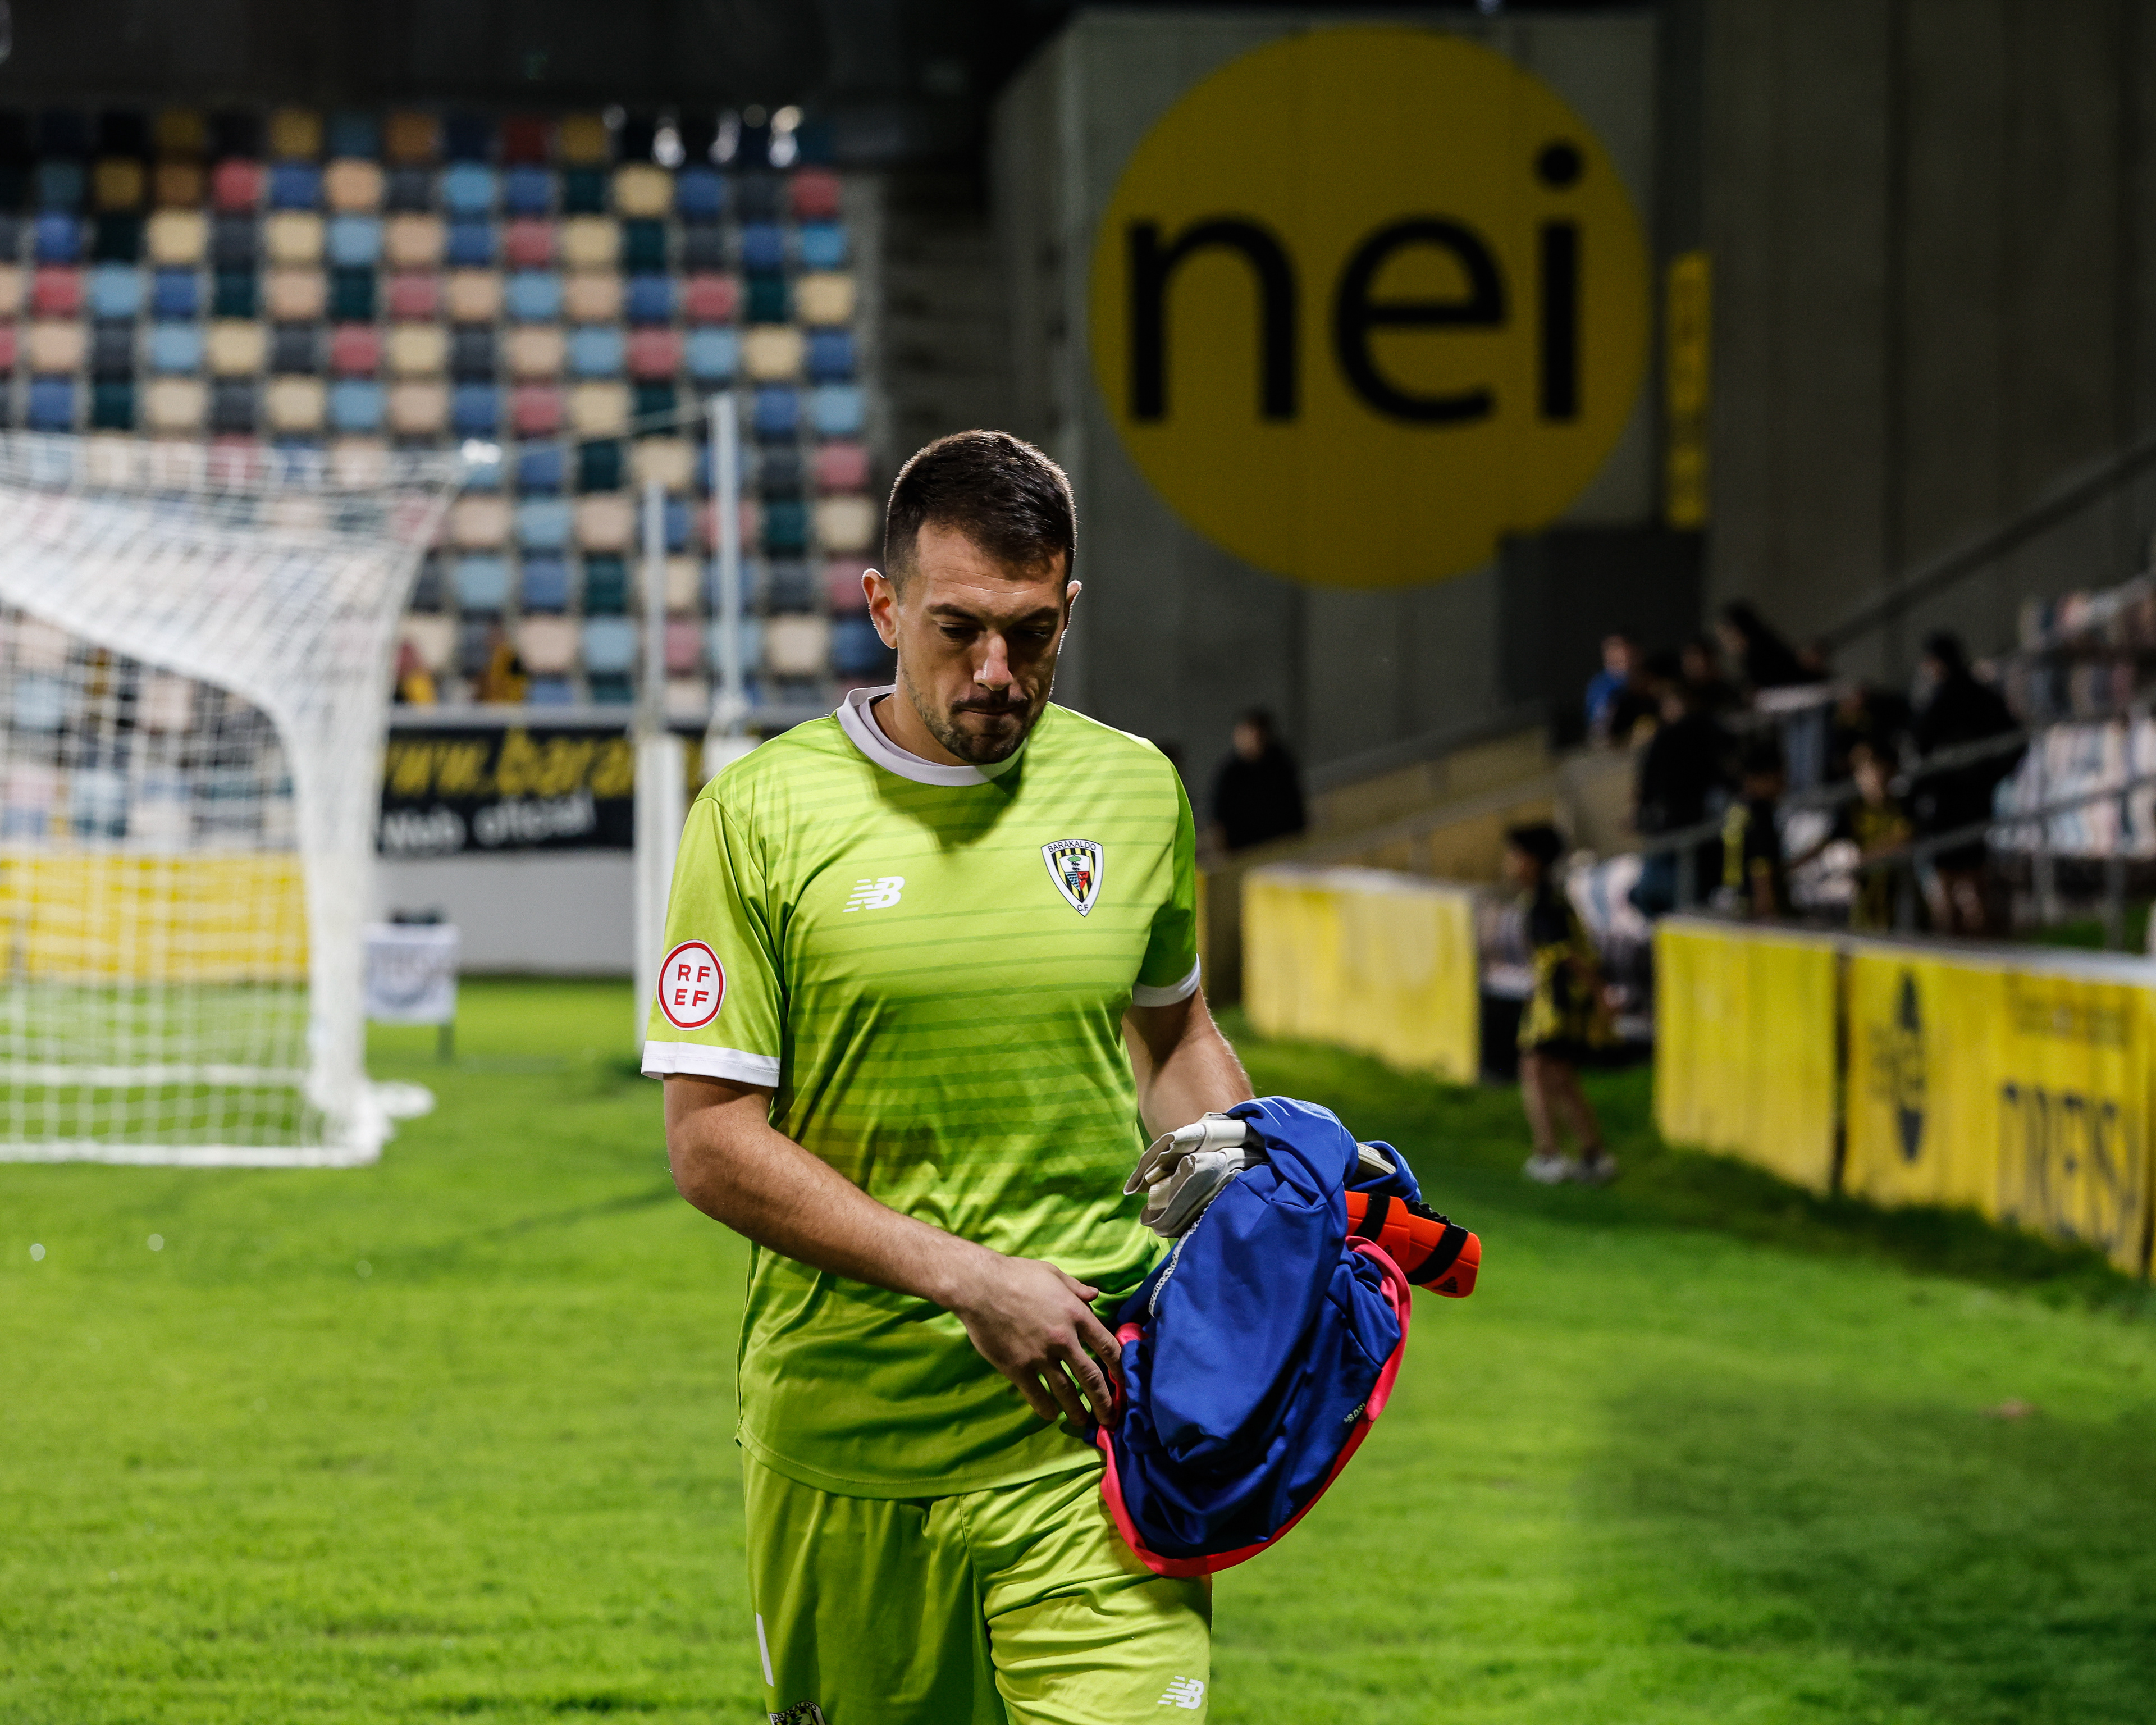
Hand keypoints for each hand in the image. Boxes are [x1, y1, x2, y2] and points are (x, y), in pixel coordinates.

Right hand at [943, 1248, 1124, 1427]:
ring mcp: (1041, 1356)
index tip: (1123, 1380)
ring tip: (1083, 1421)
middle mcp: (1064, 1339)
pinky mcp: (1018, 1368)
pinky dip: (1046, 1408)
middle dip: (1104, 1400)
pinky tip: (1051, 1414)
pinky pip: (1037, 1395)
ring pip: (1066, 1391)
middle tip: (1109, 1415)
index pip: (1107, 1346)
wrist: (979, 1285)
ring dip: (1077, 1410)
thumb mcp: (1053, 1273)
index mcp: (1076, 1315)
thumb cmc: (1016, 1274)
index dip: (1119, 1366)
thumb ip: (1076, 1288)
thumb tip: (1096, 1295)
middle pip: (1091, 1376)